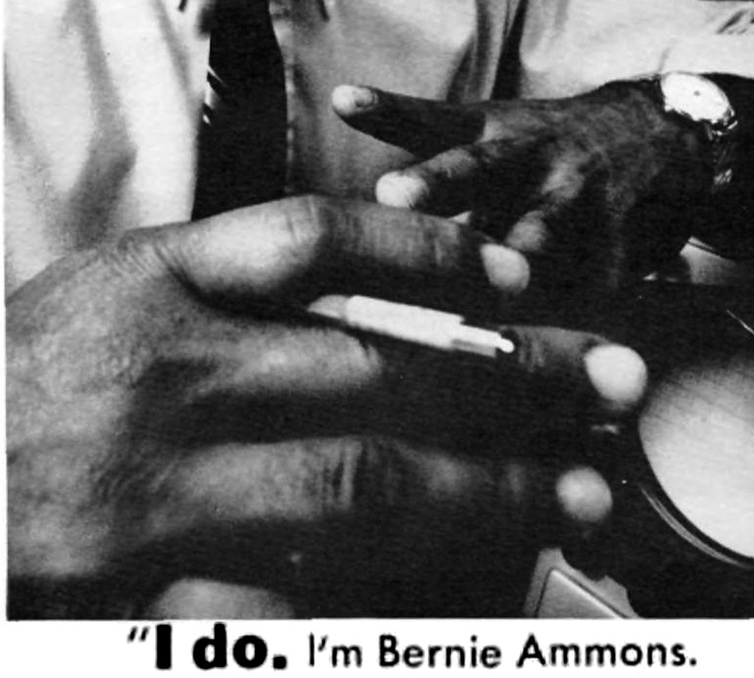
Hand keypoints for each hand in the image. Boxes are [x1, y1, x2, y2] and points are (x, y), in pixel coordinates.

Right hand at [7, 196, 644, 617]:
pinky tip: (464, 582)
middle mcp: (165, 374)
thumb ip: (232, 283)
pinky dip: (383, 586)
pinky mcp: (140, 587)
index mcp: (156, 280)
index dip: (433, 253)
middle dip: (509, 373)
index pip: (318, 244)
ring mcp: (155, 489)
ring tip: (576, 489)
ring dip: (483, 486)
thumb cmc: (33, 371)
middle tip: (611, 382)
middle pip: (372, 365)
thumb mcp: (117, 288)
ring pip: (353, 483)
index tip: (519, 276)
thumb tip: (390, 285)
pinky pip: (289, 593)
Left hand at [333, 81, 710, 288]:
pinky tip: (558, 346)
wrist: (656, 138)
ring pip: (535, 231)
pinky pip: (587, 284)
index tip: (344, 100)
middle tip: (392, 194)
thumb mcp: (486, 128)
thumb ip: (417, 138)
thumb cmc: (541, 146)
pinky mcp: (613, 242)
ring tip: (496, 278)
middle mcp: (524, 156)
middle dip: (433, 184)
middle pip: (473, 167)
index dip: (385, 109)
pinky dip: (568, 314)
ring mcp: (571, 197)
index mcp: (487, 131)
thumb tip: (338, 128)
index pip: (427, 118)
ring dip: (512, 253)